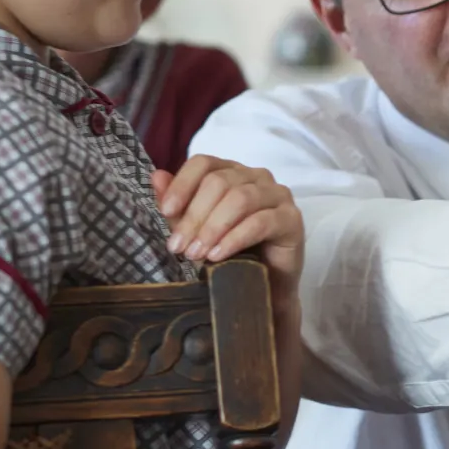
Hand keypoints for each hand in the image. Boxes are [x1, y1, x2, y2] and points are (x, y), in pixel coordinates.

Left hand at [152, 157, 303, 289]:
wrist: (265, 285)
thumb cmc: (233, 251)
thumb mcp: (196, 228)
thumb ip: (179, 205)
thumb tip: (156, 177)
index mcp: (233, 172)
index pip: (204, 163)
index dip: (182, 184)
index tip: (166, 211)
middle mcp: (257, 177)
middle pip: (219, 183)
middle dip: (194, 216)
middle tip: (178, 247)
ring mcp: (278, 195)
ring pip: (239, 199)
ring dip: (212, 228)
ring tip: (196, 254)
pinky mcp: (292, 219)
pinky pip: (260, 222)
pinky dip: (234, 239)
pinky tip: (218, 256)